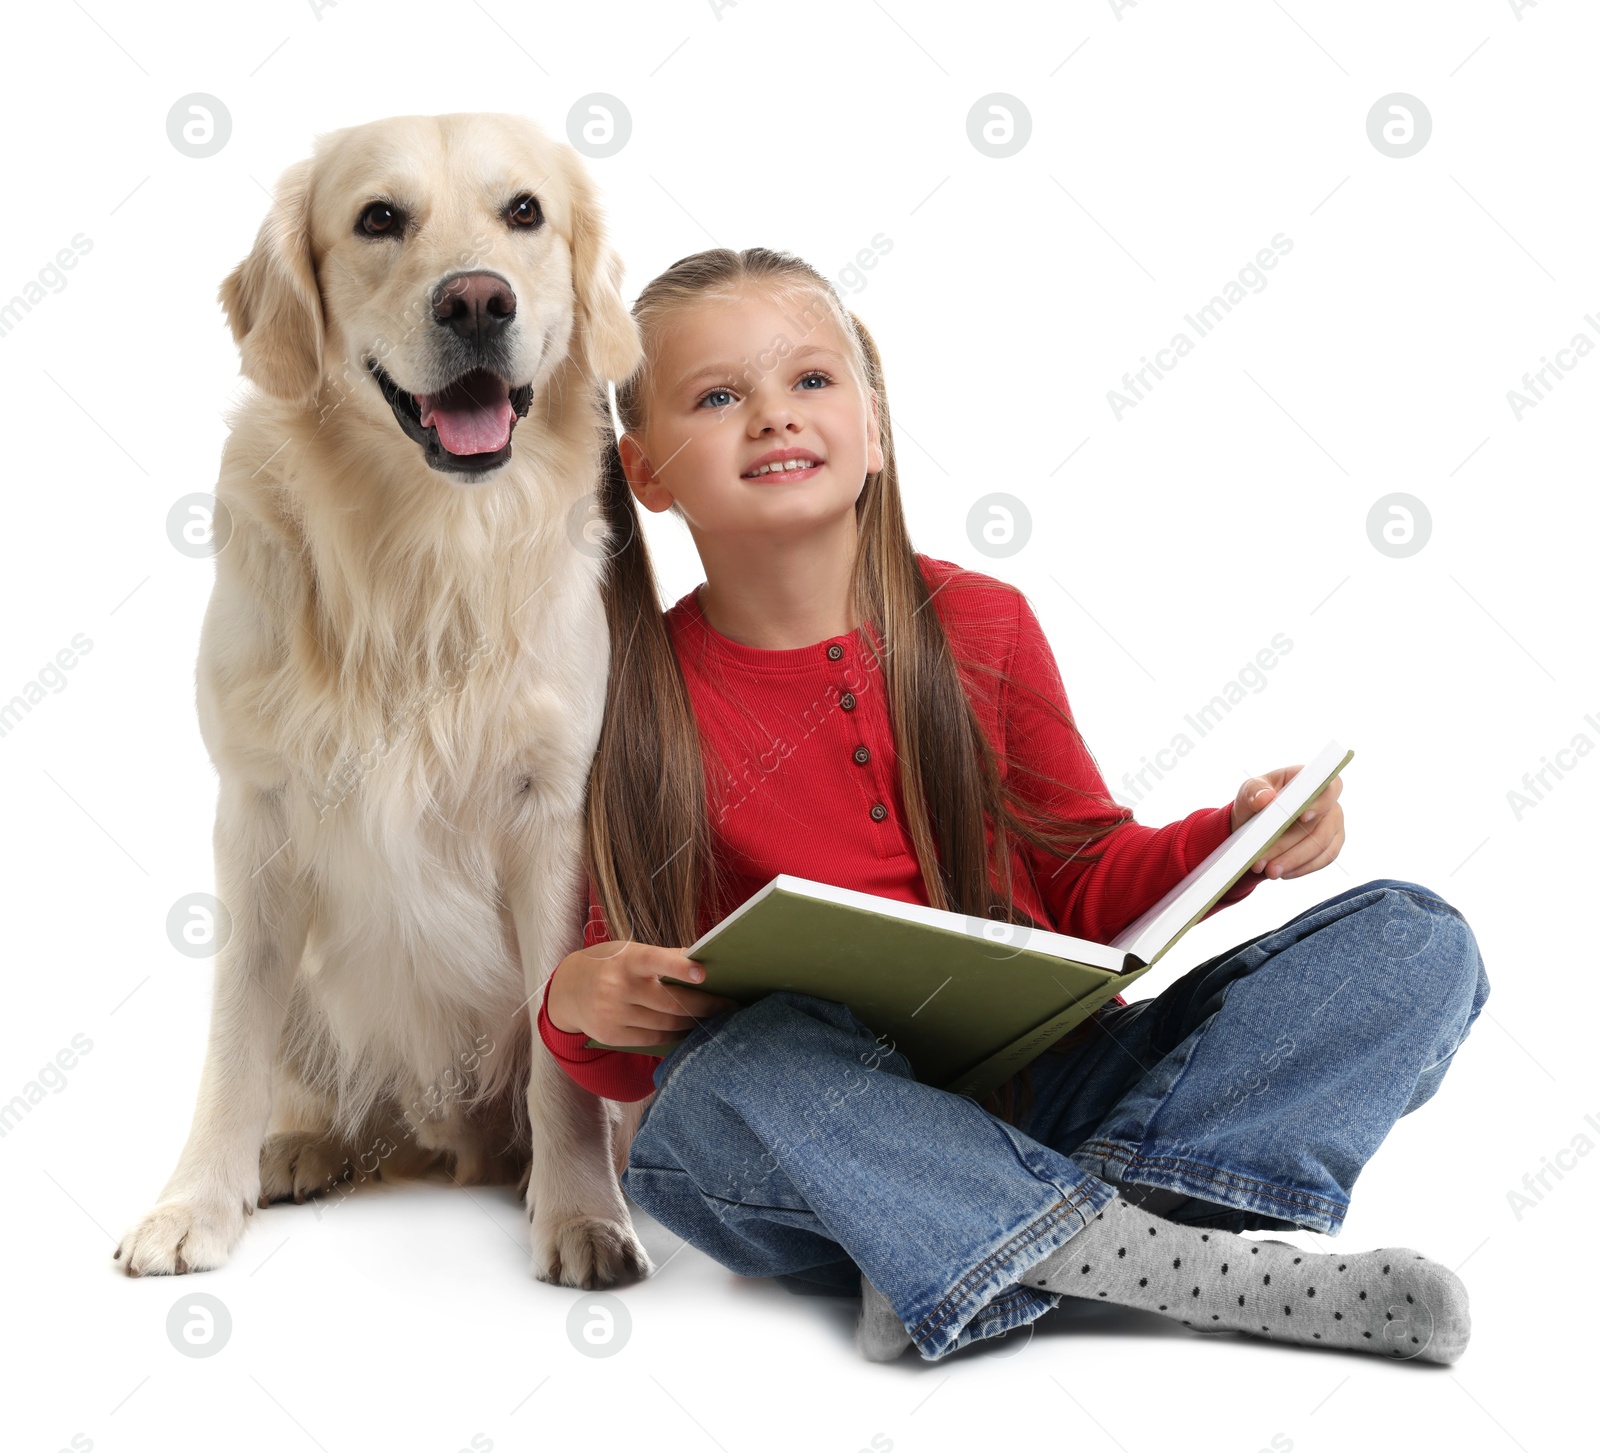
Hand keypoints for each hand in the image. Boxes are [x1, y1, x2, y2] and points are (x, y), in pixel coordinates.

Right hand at [545, 939, 739, 1046]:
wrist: (567, 990)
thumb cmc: (609, 964)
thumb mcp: (629, 951)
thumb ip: (663, 957)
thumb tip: (702, 960)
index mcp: (626, 960)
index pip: (654, 960)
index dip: (678, 967)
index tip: (702, 972)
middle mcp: (617, 988)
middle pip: (671, 1002)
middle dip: (707, 1005)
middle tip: (732, 1005)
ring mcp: (613, 1014)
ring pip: (667, 1023)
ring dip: (695, 1022)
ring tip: (717, 1017)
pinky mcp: (612, 1035)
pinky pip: (654, 1039)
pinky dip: (676, 1035)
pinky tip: (690, 1030)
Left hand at [1230, 766, 1344, 878]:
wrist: (1255, 823)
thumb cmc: (1256, 800)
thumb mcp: (1249, 791)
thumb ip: (1255, 791)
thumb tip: (1265, 798)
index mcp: (1311, 781)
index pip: (1329, 787)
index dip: (1320, 802)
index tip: (1302, 816)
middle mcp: (1329, 802)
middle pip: (1320, 825)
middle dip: (1291, 846)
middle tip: (1266, 862)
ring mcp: (1333, 824)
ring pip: (1321, 846)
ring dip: (1295, 861)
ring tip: (1270, 871)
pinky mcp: (1331, 844)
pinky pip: (1323, 859)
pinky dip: (1302, 868)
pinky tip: (1284, 873)